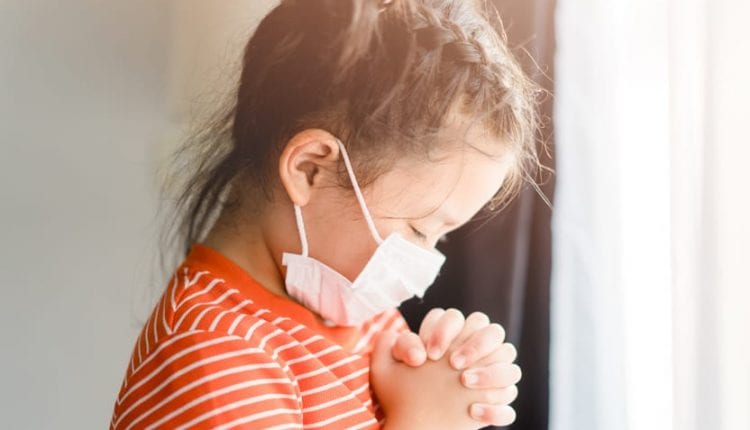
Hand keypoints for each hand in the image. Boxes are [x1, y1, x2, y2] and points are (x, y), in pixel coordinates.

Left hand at [390, 308, 520, 426]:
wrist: (412, 426)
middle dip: (476, 344)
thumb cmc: (398, 394)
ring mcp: (489, 382)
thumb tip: (417, 350)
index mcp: (451, 340)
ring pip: (511, 367)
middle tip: (453, 363)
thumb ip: (391, 346)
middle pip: (494, 332)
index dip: (445, 329)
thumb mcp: (385, 370)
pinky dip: (495, 409)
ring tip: (464, 382)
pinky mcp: (494, 409)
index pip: (457, 317)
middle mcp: (475, 357)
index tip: (429, 353)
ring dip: (491, 373)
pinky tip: (472, 411)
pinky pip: (508, 408)